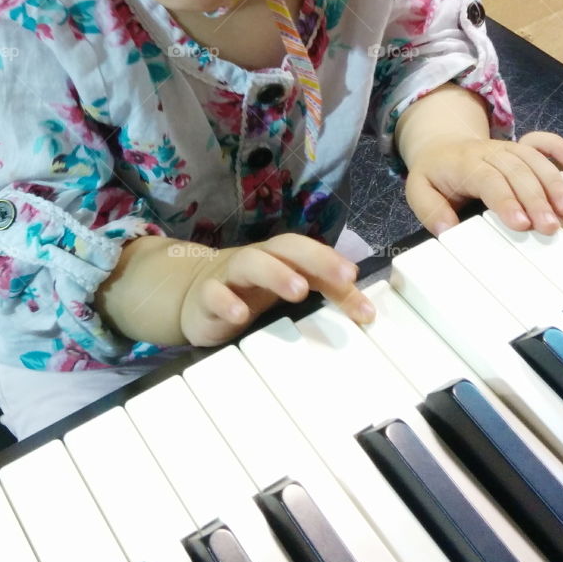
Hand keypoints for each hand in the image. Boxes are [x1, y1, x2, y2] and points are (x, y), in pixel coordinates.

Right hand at [179, 232, 374, 347]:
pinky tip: (239, 314)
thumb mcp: (290, 289)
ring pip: (251, 263)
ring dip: (276, 273)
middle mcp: (257, 259)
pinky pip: (213, 294)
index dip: (330, 259)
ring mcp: (229, 276)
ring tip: (298, 291)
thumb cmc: (251, 290)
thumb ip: (329, 296)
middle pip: (284, 247)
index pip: (307, 250)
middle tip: (342, 277)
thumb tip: (369, 311)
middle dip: (314, 258)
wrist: (193, 294)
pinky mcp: (205, 298)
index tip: (354, 276)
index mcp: (279, 256)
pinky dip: (225, 301)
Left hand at [404, 131, 562, 236]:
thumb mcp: (419, 191)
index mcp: (464, 163)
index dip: (506, 200)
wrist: (440, 145)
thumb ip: (430, 210)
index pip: (488, 179)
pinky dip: (560, 148)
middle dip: (536, 199)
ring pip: (535, 160)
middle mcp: (489, 152)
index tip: (521, 224)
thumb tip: (447, 229)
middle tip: (550, 227)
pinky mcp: (521, 146)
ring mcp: (508, 147)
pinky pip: (542, 141)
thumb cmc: (435, 174)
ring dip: (554, 184)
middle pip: (517, 171)